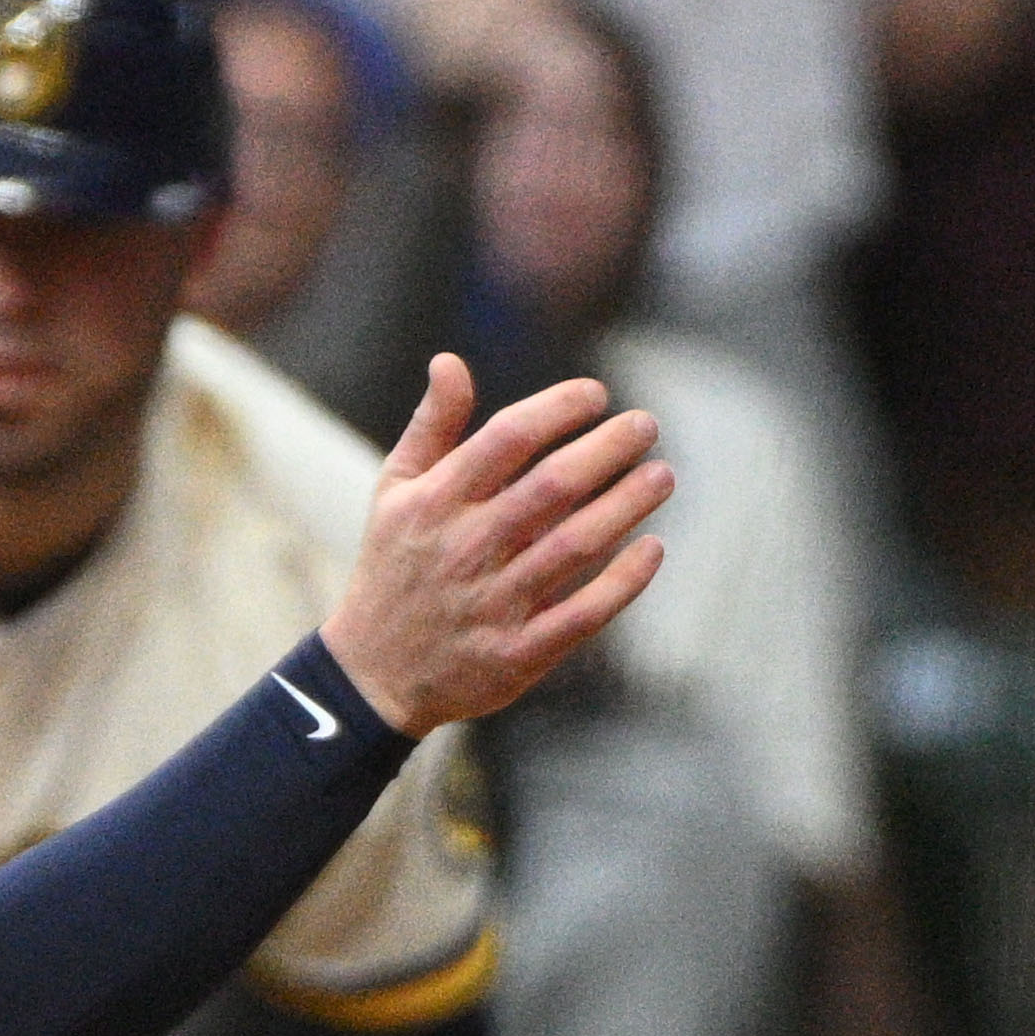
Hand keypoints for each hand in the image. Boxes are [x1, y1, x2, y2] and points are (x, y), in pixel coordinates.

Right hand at [317, 357, 671, 731]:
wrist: (373, 674)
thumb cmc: (395, 567)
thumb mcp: (394, 492)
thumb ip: (430, 426)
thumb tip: (450, 361)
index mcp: (433, 504)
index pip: (506, 439)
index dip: (558, 409)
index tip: (596, 395)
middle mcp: (464, 550)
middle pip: (552, 488)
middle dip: (608, 449)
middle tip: (646, 425)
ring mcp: (492, 605)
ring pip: (575, 546)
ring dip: (626, 506)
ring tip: (662, 476)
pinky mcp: (517, 654)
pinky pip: (582, 613)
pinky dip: (623, 581)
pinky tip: (651, 547)